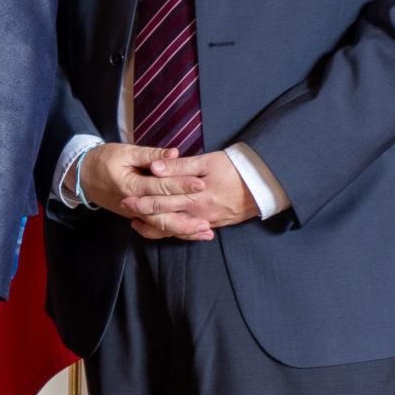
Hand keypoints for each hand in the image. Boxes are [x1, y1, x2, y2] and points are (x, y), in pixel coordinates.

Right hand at [77, 141, 205, 221]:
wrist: (81, 176)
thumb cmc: (103, 160)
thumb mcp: (125, 151)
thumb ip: (150, 154)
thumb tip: (175, 154)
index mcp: (130, 185)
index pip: (160, 187)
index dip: (181, 185)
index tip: (201, 184)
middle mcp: (133, 204)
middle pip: (161, 216)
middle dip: (186, 220)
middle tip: (207, 221)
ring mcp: (133, 213)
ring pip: (159, 227)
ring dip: (182, 231)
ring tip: (204, 232)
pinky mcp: (135, 216)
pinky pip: (155, 228)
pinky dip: (173, 232)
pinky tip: (190, 233)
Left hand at [125, 149, 260, 240]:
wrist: (268, 183)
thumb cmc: (238, 168)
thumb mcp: (208, 162)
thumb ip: (179, 167)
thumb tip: (154, 168)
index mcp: (195, 198)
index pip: (161, 203)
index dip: (141, 202)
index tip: (126, 198)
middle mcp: (200, 214)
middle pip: (166, 219)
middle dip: (144, 216)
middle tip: (127, 211)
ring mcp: (209, 221)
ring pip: (177, 230)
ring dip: (158, 228)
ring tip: (141, 224)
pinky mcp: (217, 223)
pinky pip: (192, 231)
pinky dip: (177, 231)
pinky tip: (169, 229)